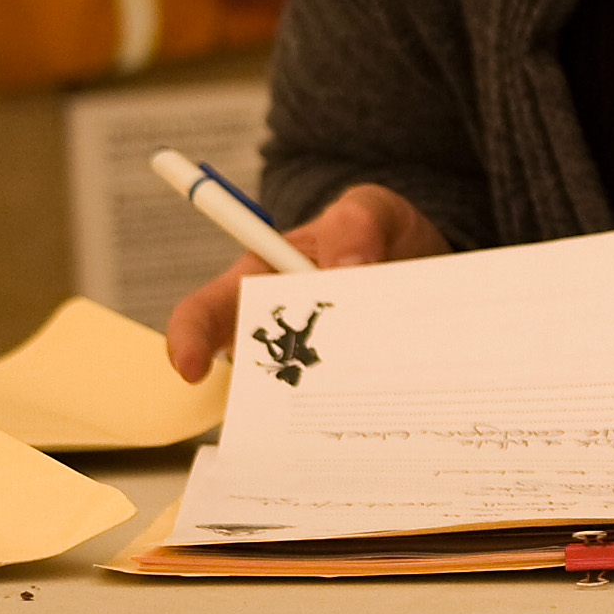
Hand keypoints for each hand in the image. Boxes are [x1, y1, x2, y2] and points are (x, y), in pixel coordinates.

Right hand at [164, 183, 444, 378]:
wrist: (424, 255)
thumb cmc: (376, 231)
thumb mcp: (368, 210)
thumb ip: (355, 224)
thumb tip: (350, 267)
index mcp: (261, 281)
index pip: (206, 312)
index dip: (189, 339)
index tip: (192, 368)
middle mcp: (279, 328)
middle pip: (250, 369)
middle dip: (264, 388)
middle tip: (301, 395)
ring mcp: (316, 359)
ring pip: (302, 394)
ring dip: (325, 397)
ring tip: (360, 394)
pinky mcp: (352, 381)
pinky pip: (350, 402)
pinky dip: (368, 403)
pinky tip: (396, 402)